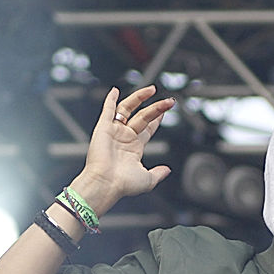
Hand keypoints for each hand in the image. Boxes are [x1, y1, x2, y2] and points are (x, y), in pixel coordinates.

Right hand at [73, 86, 174, 213]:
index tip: (165, 109)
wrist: (105, 183)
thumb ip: (158, 173)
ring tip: (152, 90)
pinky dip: (110, 100)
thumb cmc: (123, 184)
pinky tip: (115, 91)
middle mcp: (124, 138)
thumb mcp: (147, 180)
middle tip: (169, 101)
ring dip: (139, 98)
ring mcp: (114, 132)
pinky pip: (107, 110)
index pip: (148, 128)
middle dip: (157, 108)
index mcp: (134, 148)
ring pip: (128, 109)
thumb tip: (167, 170)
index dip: (157, 118)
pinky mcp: (103, 128)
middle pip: (143, 116)